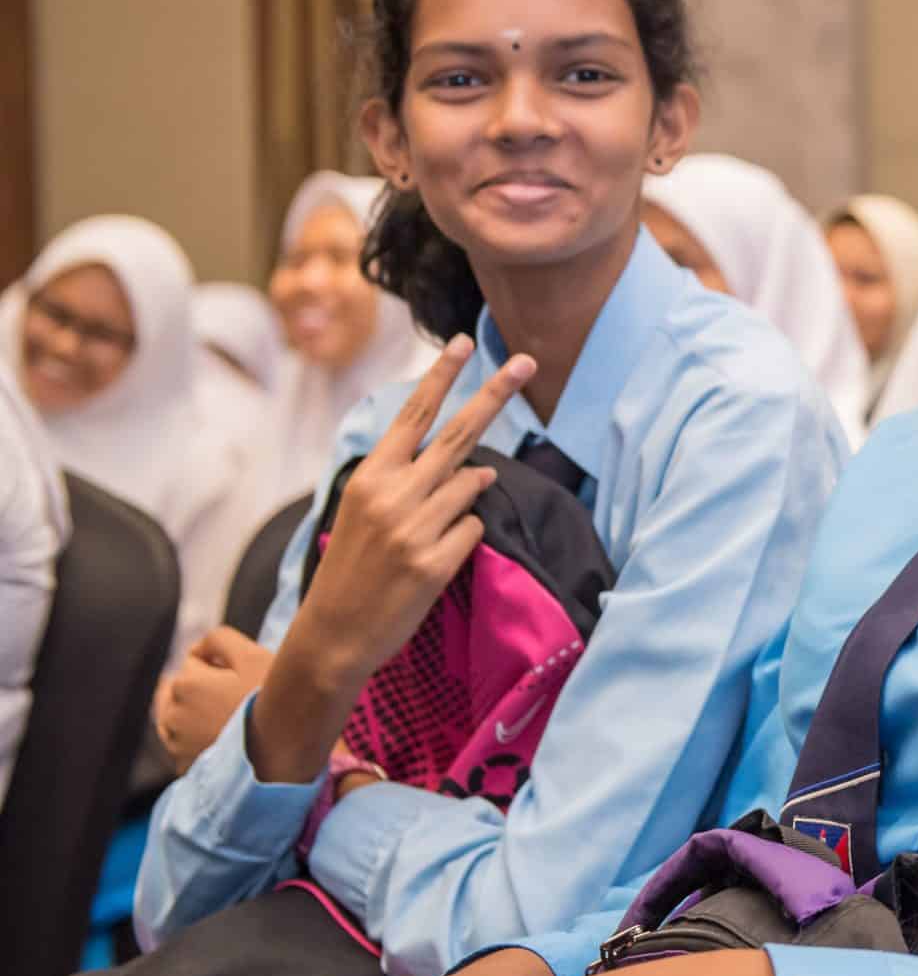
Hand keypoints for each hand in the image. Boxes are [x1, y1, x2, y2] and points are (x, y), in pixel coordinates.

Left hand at [156, 627, 274, 771]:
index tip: (245, 675)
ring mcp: (177, 747)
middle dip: (203, 688)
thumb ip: (219, 638)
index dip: (222, 663)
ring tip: (231, 719)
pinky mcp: (186, 769)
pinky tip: (224, 739)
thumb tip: (197, 648)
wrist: (285, 752)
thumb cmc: (272, 701)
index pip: (194, 660)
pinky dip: (199, 740)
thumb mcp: (252, 655)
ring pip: (180, 718)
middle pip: (183, 689)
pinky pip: (186, 745)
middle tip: (239, 697)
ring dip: (196, 714)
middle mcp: (172, 716)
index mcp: (185, 685)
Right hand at [249, 339, 534, 783]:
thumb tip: (479, 467)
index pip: (413, 416)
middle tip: (526, 361)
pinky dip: (465, 537)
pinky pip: (474, 529)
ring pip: (473, 484)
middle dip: (494, 393)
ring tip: (433, 525)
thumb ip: (412, 482)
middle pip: (458, 433)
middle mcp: (394, 494)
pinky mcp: (435, 561)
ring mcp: (415, 527)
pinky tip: (434, 558)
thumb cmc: (352, 568)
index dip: (441, 377)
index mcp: (371, 477)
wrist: (333, 633)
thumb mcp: (366, 513)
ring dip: (468, 495)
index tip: (465, 343)